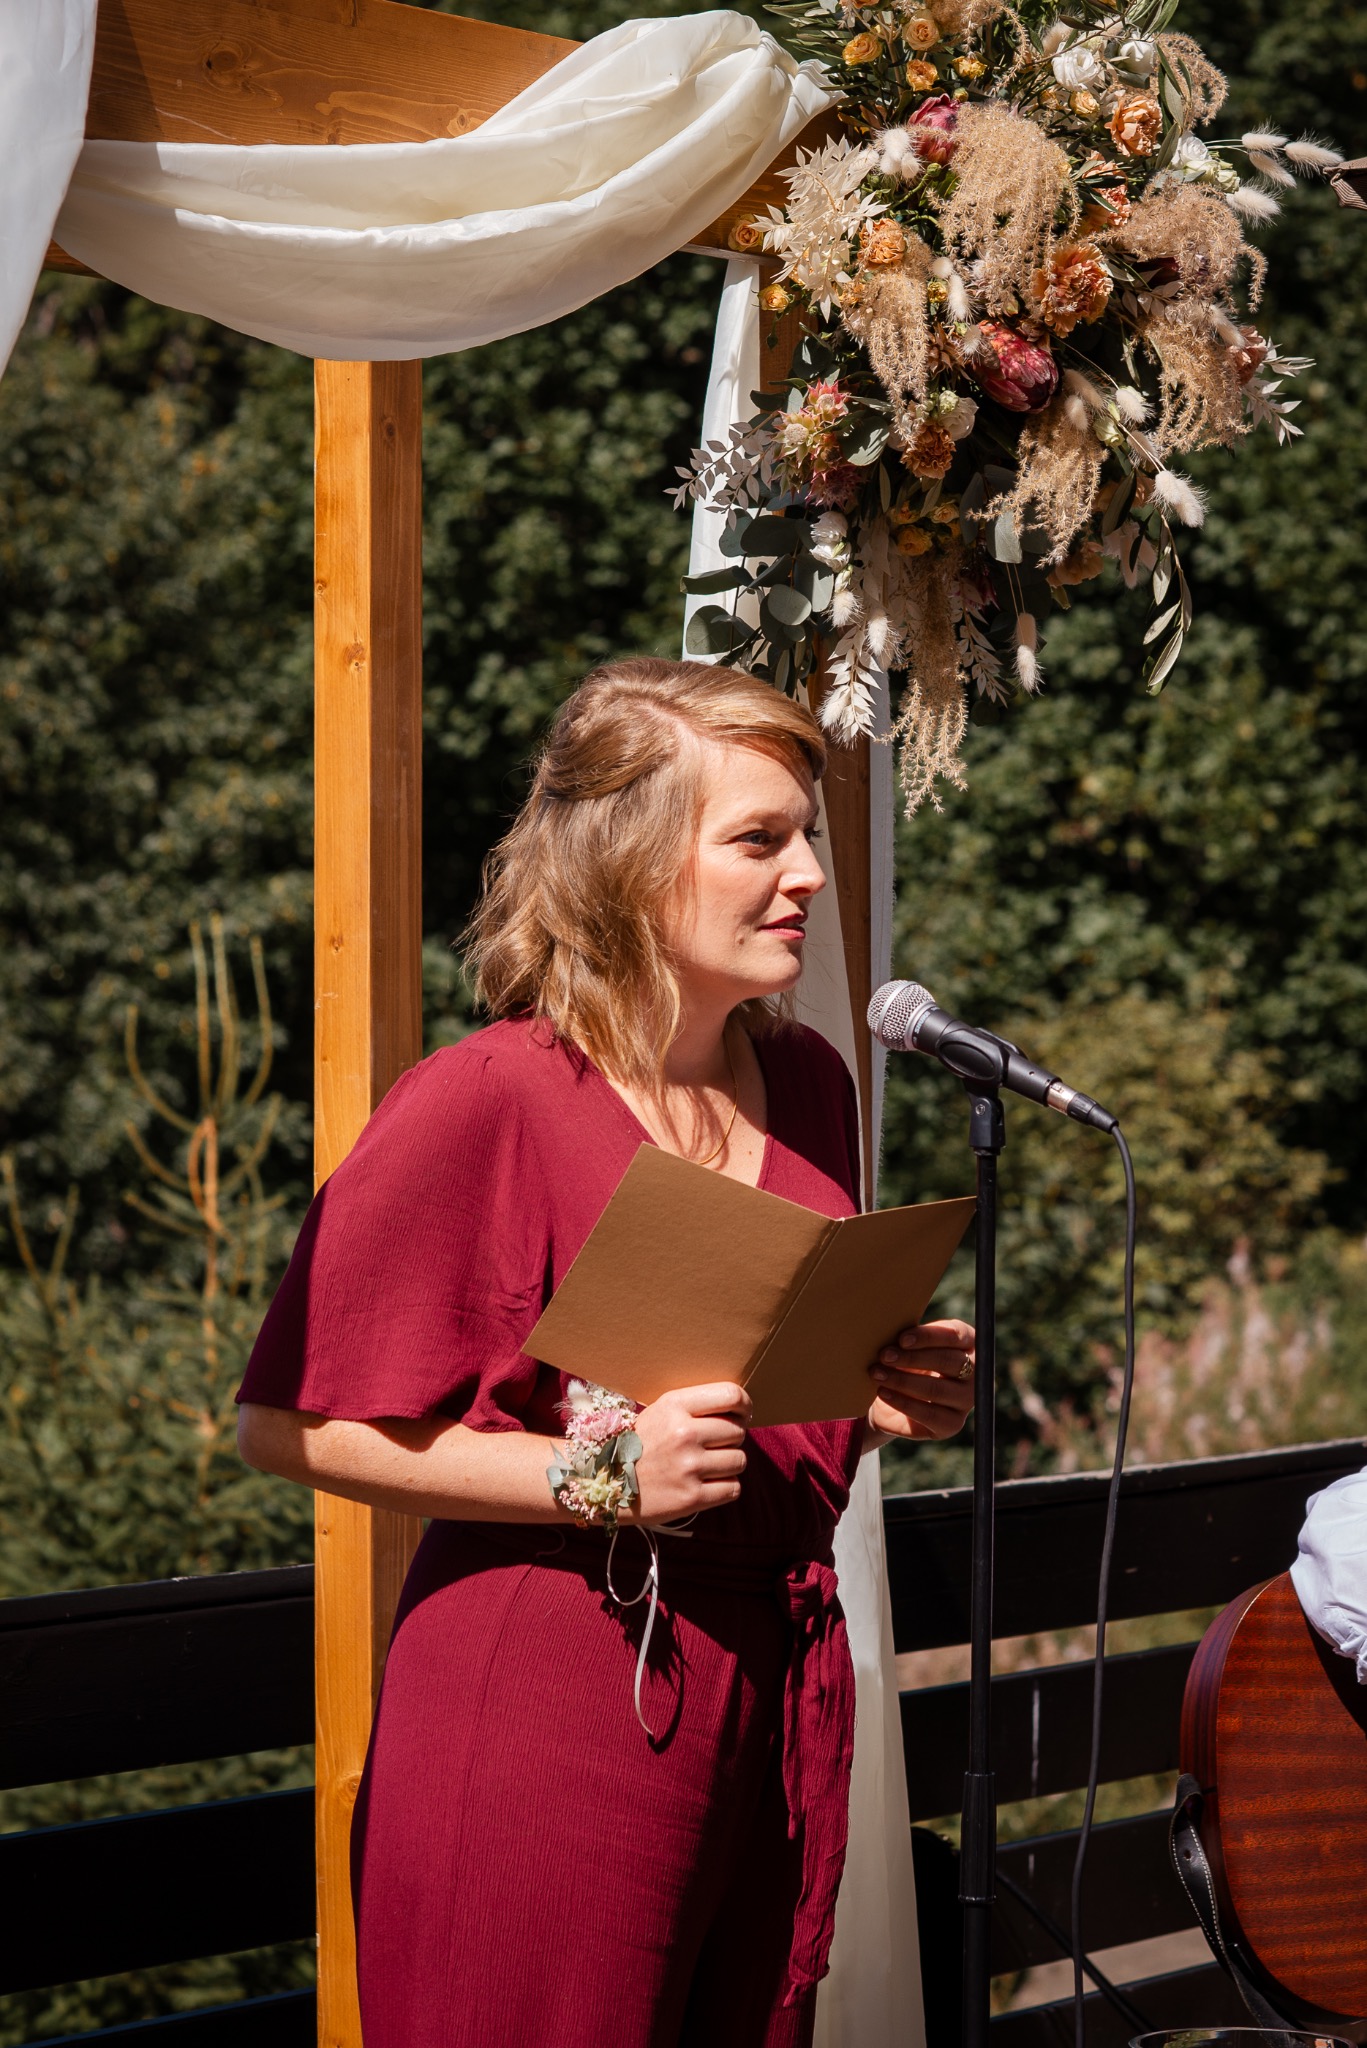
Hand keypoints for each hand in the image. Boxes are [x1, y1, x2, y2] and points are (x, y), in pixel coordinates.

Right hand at [629, 1382, 750, 1521]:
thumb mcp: (661, 1412)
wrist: (606, 1483)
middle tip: (712, 1446)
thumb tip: (742, 1410)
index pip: (731, 1395)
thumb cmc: (640, 1445)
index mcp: (675, 1405)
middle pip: (738, 1431)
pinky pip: (733, 1488)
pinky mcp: (691, 1497)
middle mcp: (684, 1433)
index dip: (745, 1405)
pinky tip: (706, 1484)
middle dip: (731, 1439)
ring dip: (729, 1464)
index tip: (742, 1415)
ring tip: (707, 1466)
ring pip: (739, 1460)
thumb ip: (696, 1407)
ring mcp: (689, 1466)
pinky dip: (725, 1487)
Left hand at [867, 1320, 975, 1443]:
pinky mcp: (952, 1424)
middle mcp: (976, 1372)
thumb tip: (888, 1329)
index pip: (955, 1335)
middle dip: (913, 1358)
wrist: (892, 1400)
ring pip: (936, 1389)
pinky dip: (902, 1402)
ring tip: (877, 1373)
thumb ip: (908, 1337)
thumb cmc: (903, 1361)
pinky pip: (928, 1414)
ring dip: (902, 1380)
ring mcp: (966, 1401)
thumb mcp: (907, 1345)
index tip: (901, 1338)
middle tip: (884, 1355)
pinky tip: (883, 1392)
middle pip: (949, 1362)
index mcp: (969, 1342)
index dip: (928, 1336)